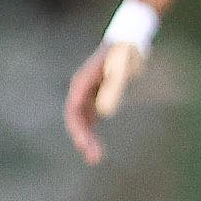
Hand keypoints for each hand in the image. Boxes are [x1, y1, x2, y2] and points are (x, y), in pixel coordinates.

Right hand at [64, 42, 141, 164]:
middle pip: (76, 119)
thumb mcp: (120, 66)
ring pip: (81, 120)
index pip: (73, 111)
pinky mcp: (95, 96)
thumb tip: (103, 111)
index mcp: (82, 83)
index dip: (78, 130)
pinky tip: (95, 146)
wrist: (127, 41)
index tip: (85, 145)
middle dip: (83, 139)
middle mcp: (80, 89)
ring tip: (94, 158)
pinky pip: (89, 118)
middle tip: (94, 158)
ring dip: (86, 139)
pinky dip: (91, 132)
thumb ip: (113, 86)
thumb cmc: (123, 52)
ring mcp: (87, 93)